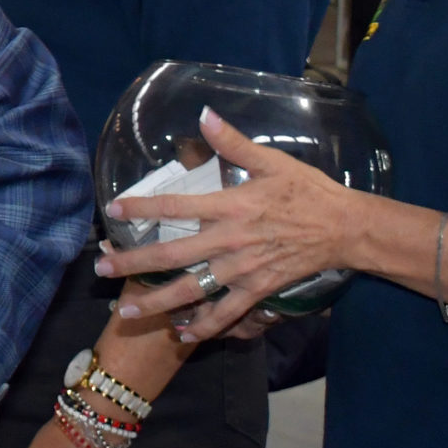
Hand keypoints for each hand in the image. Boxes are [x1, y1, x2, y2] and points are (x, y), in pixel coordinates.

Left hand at [98, 108, 359, 339]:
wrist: (347, 228)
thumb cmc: (307, 191)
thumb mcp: (273, 161)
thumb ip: (233, 142)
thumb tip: (205, 114)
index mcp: (230, 206)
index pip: (176, 207)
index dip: (142, 208)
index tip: (113, 209)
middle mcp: (230, 241)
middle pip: (173, 256)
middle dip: (134, 264)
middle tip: (101, 269)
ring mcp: (243, 269)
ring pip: (193, 290)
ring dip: (157, 302)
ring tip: (127, 311)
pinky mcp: (259, 289)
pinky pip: (227, 312)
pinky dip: (205, 326)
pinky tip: (182, 334)